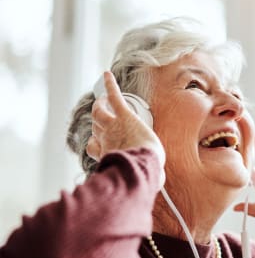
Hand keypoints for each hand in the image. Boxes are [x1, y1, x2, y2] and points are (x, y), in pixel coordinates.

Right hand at [86, 72, 165, 187]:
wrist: (143, 164)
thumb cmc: (143, 173)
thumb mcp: (143, 177)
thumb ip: (148, 177)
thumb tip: (158, 183)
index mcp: (107, 154)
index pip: (93, 146)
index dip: (95, 144)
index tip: (99, 145)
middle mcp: (105, 139)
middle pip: (95, 127)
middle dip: (97, 122)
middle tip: (102, 115)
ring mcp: (112, 125)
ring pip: (98, 111)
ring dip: (100, 104)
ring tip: (102, 98)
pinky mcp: (124, 115)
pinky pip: (114, 96)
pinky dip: (110, 85)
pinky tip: (108, 74)